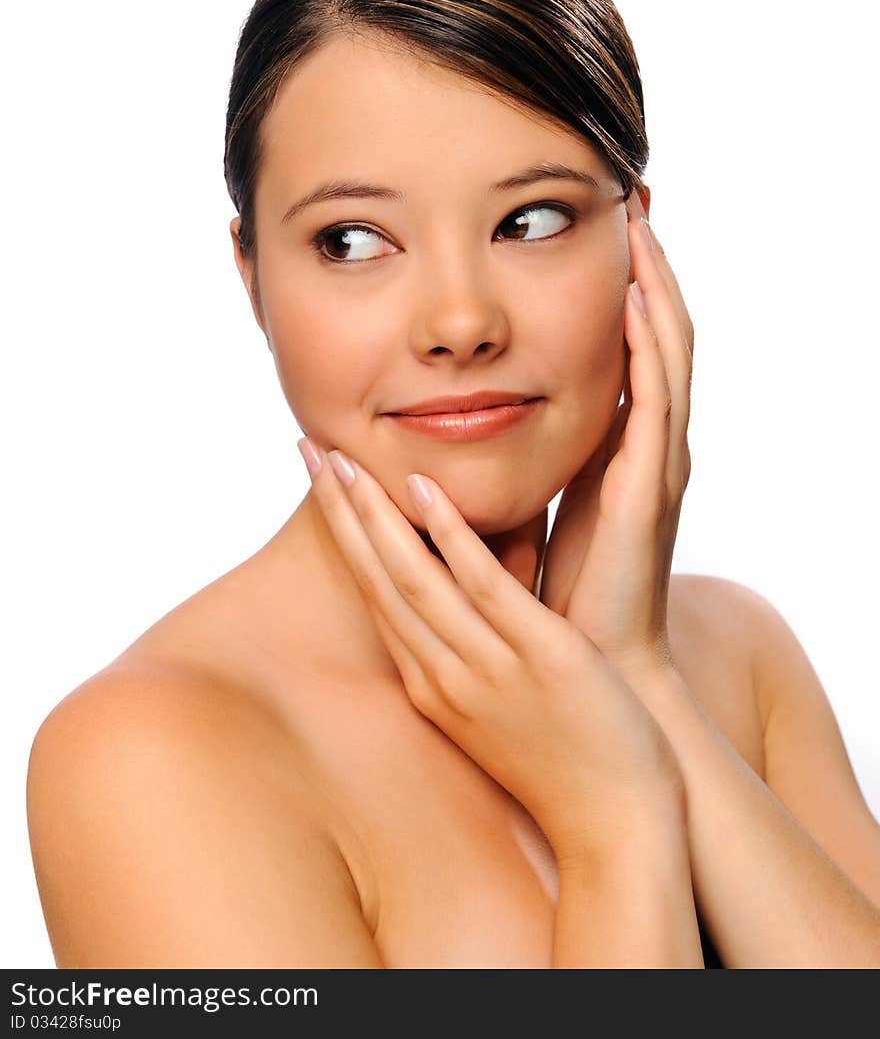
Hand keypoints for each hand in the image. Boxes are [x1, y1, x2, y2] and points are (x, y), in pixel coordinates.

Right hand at [297, 436, 683, 861]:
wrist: (616, 825)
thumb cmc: (561, 759)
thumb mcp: (493, 705)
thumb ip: (469, 648)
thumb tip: (461, 588)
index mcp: (431, 684)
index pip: (375, 595)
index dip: (345, 535)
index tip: (322, 484)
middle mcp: (443, 675)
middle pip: (377, 579)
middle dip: (340, 511)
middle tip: (307, 449)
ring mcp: (486, 667)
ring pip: (413, 577)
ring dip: (373, 514)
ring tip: (341, 459)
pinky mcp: (539, 656)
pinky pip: (483, 587)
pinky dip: (450, 536)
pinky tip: (423, 490)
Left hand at [538, 192, 694, 685]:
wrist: (594, 670)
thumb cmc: (563, 598)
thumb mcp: (539, 513)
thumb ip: (524, 464)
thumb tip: (467, 427)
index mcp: (619, 451)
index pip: (628, 350)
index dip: (622, 290)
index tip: (602, 230)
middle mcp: (647, 447)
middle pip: (656, 335)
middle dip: (648, 267)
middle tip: (634, 197)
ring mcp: (655, 464)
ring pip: (668, 354)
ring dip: (657, 286)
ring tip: (641, 220)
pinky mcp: (648, 489)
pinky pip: (657, 403)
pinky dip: (650, 347)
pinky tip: (634, 299)